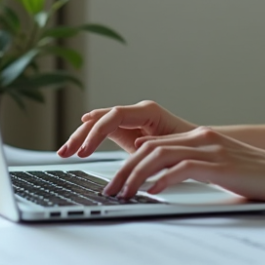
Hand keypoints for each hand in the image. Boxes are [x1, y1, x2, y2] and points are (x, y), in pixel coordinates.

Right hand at [58, 100, 195, 157]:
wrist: (200, 146)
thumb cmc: (190, 146)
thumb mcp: (173, 149)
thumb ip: (155, 147)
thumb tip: (138, 149)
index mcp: (148, 112)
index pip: (115, 115)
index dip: (98, 131)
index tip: (85, 151)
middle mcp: (137, 112)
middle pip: (101, 118)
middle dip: (81, 135)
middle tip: (67, 153)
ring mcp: (130, 120)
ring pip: (98, 124)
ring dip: (80, 137)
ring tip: (64, 153)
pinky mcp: (127, 131)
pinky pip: (103, 132)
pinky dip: (89, 140)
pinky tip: (78, 147)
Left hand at [103, 126, 264, 200]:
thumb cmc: (257, 177)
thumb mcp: (219, 167)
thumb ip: (194, 166)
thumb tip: (162, 178)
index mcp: (200, 136)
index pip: (153, 143)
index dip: (129, 161)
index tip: (116, 180)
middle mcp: (202, 137)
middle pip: (149, 147)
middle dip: (124, 170)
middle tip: (111, 190)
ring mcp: (211, 149)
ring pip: (159, 155)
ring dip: (136, 175)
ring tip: (124, 193)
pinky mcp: (219, 165)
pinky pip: (181, 168)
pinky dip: (162, 180)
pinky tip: (152, 192)